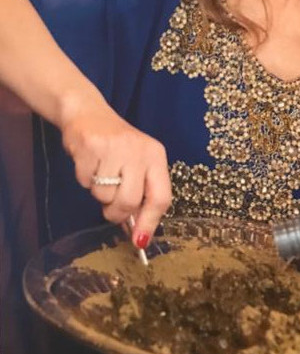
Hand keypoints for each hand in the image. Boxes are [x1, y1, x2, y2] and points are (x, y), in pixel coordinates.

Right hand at [61, 102, 171, 247]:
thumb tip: (139, 235)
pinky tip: (89, 163)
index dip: (150, 222)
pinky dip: (84, 179)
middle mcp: (139, 151)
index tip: (139, 241)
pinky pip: (85, 182)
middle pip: (130, 201)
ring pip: (104, 194)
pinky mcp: (91, 146)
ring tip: (100, 172)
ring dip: (98, 192)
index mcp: (156, 156)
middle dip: (116, 212)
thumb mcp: (137, 164)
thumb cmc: (117, 146)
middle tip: (110, 206)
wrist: (88, 112)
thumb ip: (142, 194)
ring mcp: (115, 147)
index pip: (161, 197)